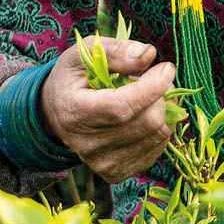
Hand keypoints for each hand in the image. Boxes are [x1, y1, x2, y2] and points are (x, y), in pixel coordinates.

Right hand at [39, 39, 175, 184]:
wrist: (57, 114)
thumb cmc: (73, 79)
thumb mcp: (84, 54)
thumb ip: (116, 51)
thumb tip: (149, 55)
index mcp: (75, 111)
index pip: (122, 107)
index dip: (151, 87)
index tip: (166, 68)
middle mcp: (87, 144)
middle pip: (147, 122)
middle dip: (161, 95)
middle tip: (159, 78)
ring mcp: (103, 162)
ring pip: (157, 135)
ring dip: (164, 110)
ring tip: (151, 95)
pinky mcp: (116, 172)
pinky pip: (156, 149)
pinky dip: (159, 128)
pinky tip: (145, 114)